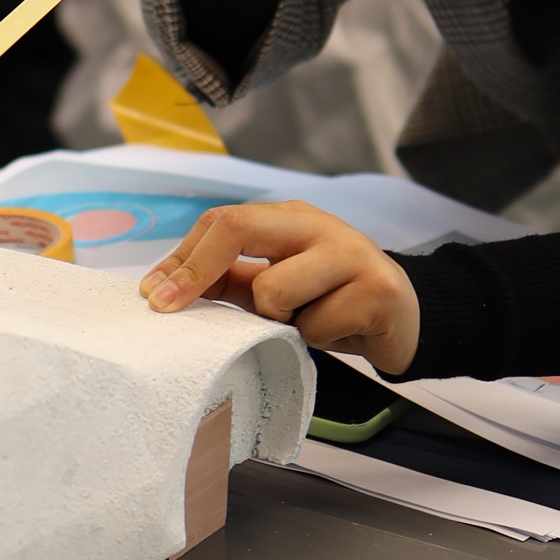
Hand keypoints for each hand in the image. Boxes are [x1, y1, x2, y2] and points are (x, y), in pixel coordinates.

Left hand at [141, 200, 420, 377]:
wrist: (407, 319)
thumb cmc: (333, 301)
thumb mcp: (277, 288)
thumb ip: (231, 281)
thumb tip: (168, 288)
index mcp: (288, 219)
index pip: (222, 222)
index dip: (182, 258)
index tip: (152, 295)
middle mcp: (316, 225)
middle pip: (239, 226)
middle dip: (196, 271)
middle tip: (169, 307)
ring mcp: (350, 253)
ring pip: (275, 291)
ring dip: (280, 321)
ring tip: (306, 323)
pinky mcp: (377, 290)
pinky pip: (316, 326)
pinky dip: (319, 339)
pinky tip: (340, 332)